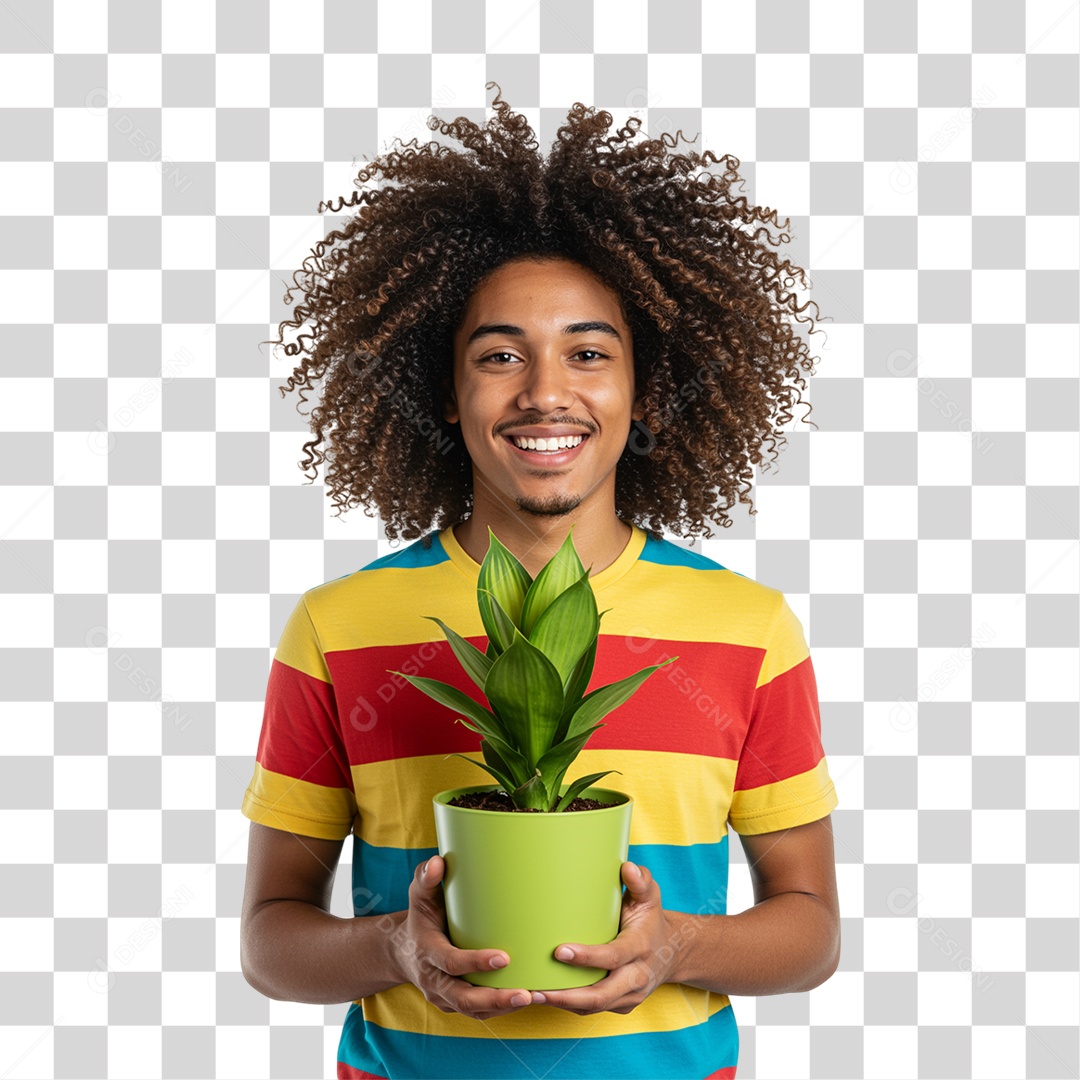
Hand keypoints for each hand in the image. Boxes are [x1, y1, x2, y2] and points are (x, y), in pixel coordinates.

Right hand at [393, 855, 539, 1019]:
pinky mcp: (451, 1005)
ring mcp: (442, 996)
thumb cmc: (420, 917)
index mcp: (427, 952)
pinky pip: (475, 1013)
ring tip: (532, 998)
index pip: (451, 962)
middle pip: (464, 998)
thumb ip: (426, 878)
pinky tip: (521, 1002)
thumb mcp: (418, 896)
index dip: (476, 962)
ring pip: (472, 1010)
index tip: (504, 957)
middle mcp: (433, 980)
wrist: (402, 951)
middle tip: (527, 993)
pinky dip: (498, 1011)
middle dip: (495, 998)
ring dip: (502, 1008)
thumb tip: (439, 862)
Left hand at [532, 862, 675, 1015]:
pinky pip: (594, 1010)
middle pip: (601, 995)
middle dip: (566, 995)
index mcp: (640, 947)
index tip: (559, 951)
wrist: (673, 951)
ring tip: (532, 995)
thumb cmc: (651, 918)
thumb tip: (626, 867)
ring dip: (562, 1004)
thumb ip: (639, 880)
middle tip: (535, 989)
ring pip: (594, 1007)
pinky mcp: (622, 1005)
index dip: (587, 957)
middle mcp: (637, 976)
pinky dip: (570, 1006)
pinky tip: (547, 997)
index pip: (613, 956)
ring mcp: (630, 995)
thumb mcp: (650, 896)